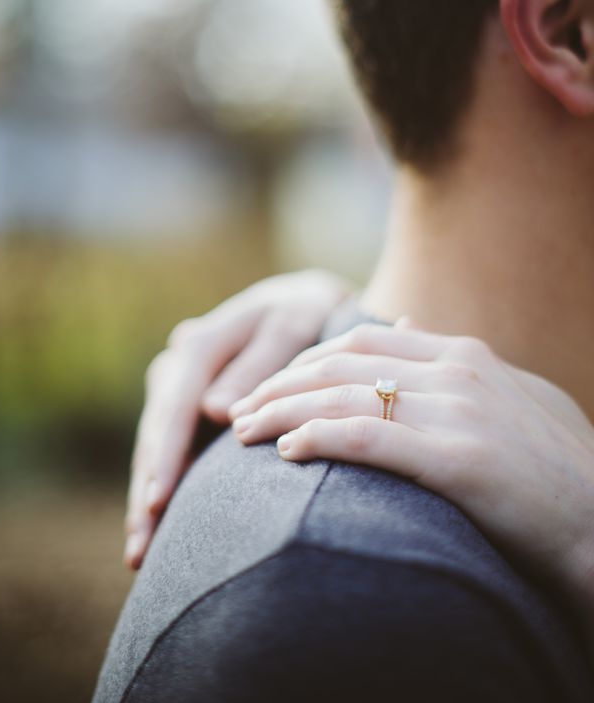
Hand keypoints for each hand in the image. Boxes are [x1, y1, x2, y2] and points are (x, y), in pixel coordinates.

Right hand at [124, 268, 353, 566]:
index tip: (160, 501)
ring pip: (155, 449)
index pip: (176, 409)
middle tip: (141, 548)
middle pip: (155, 436)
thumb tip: (214, 412)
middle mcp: (177, 367)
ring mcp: (178, 389)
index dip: (167, 457)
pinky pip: (170, 451)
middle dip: (146, 492)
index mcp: (199, 345)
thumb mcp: (293, 324)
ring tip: (140, 555)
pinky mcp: (187, 408)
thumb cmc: (310, 313)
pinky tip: (157, 528)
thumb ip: (258, 365)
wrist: (310, 301)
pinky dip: (163, 488)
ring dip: (147, 499)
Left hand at [231, 321, 593, 628]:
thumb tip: (401, 324)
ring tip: (243, 432)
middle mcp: (458, 373)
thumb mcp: (514, 399)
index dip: (306, 361)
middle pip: (339, 364)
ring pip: (342, 397)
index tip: (271, 385)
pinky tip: (285, 452)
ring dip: (281, 413)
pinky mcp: (458, 460)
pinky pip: (367, 438)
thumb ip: (454, 364)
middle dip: (279, 385)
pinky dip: (317, 439)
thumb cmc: (559, 475)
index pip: (362, 340)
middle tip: (239, 410)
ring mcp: (458, 413)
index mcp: (466, 355)